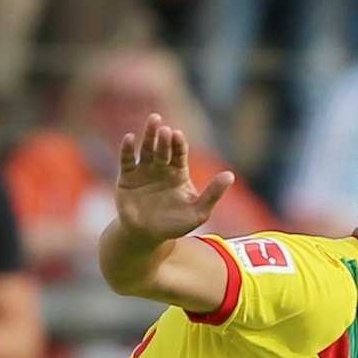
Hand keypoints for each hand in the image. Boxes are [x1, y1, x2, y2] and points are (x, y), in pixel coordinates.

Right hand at [115, 114, 232, 243]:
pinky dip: (127, 149)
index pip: (179, 153)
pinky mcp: (127, 177)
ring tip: (153, 121)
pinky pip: (127, 160)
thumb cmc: (174, 225)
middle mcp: (161, 167)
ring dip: (149, 135)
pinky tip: (130, 138)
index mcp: (178, 172)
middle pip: (163, 148)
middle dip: (164, 138)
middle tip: (165, 129)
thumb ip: (213, 194)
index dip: (179, 144)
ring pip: (146, 149)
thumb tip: (230, 176)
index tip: (178, 135)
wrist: (147, 236)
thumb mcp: (198, 213)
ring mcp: (143, 170)